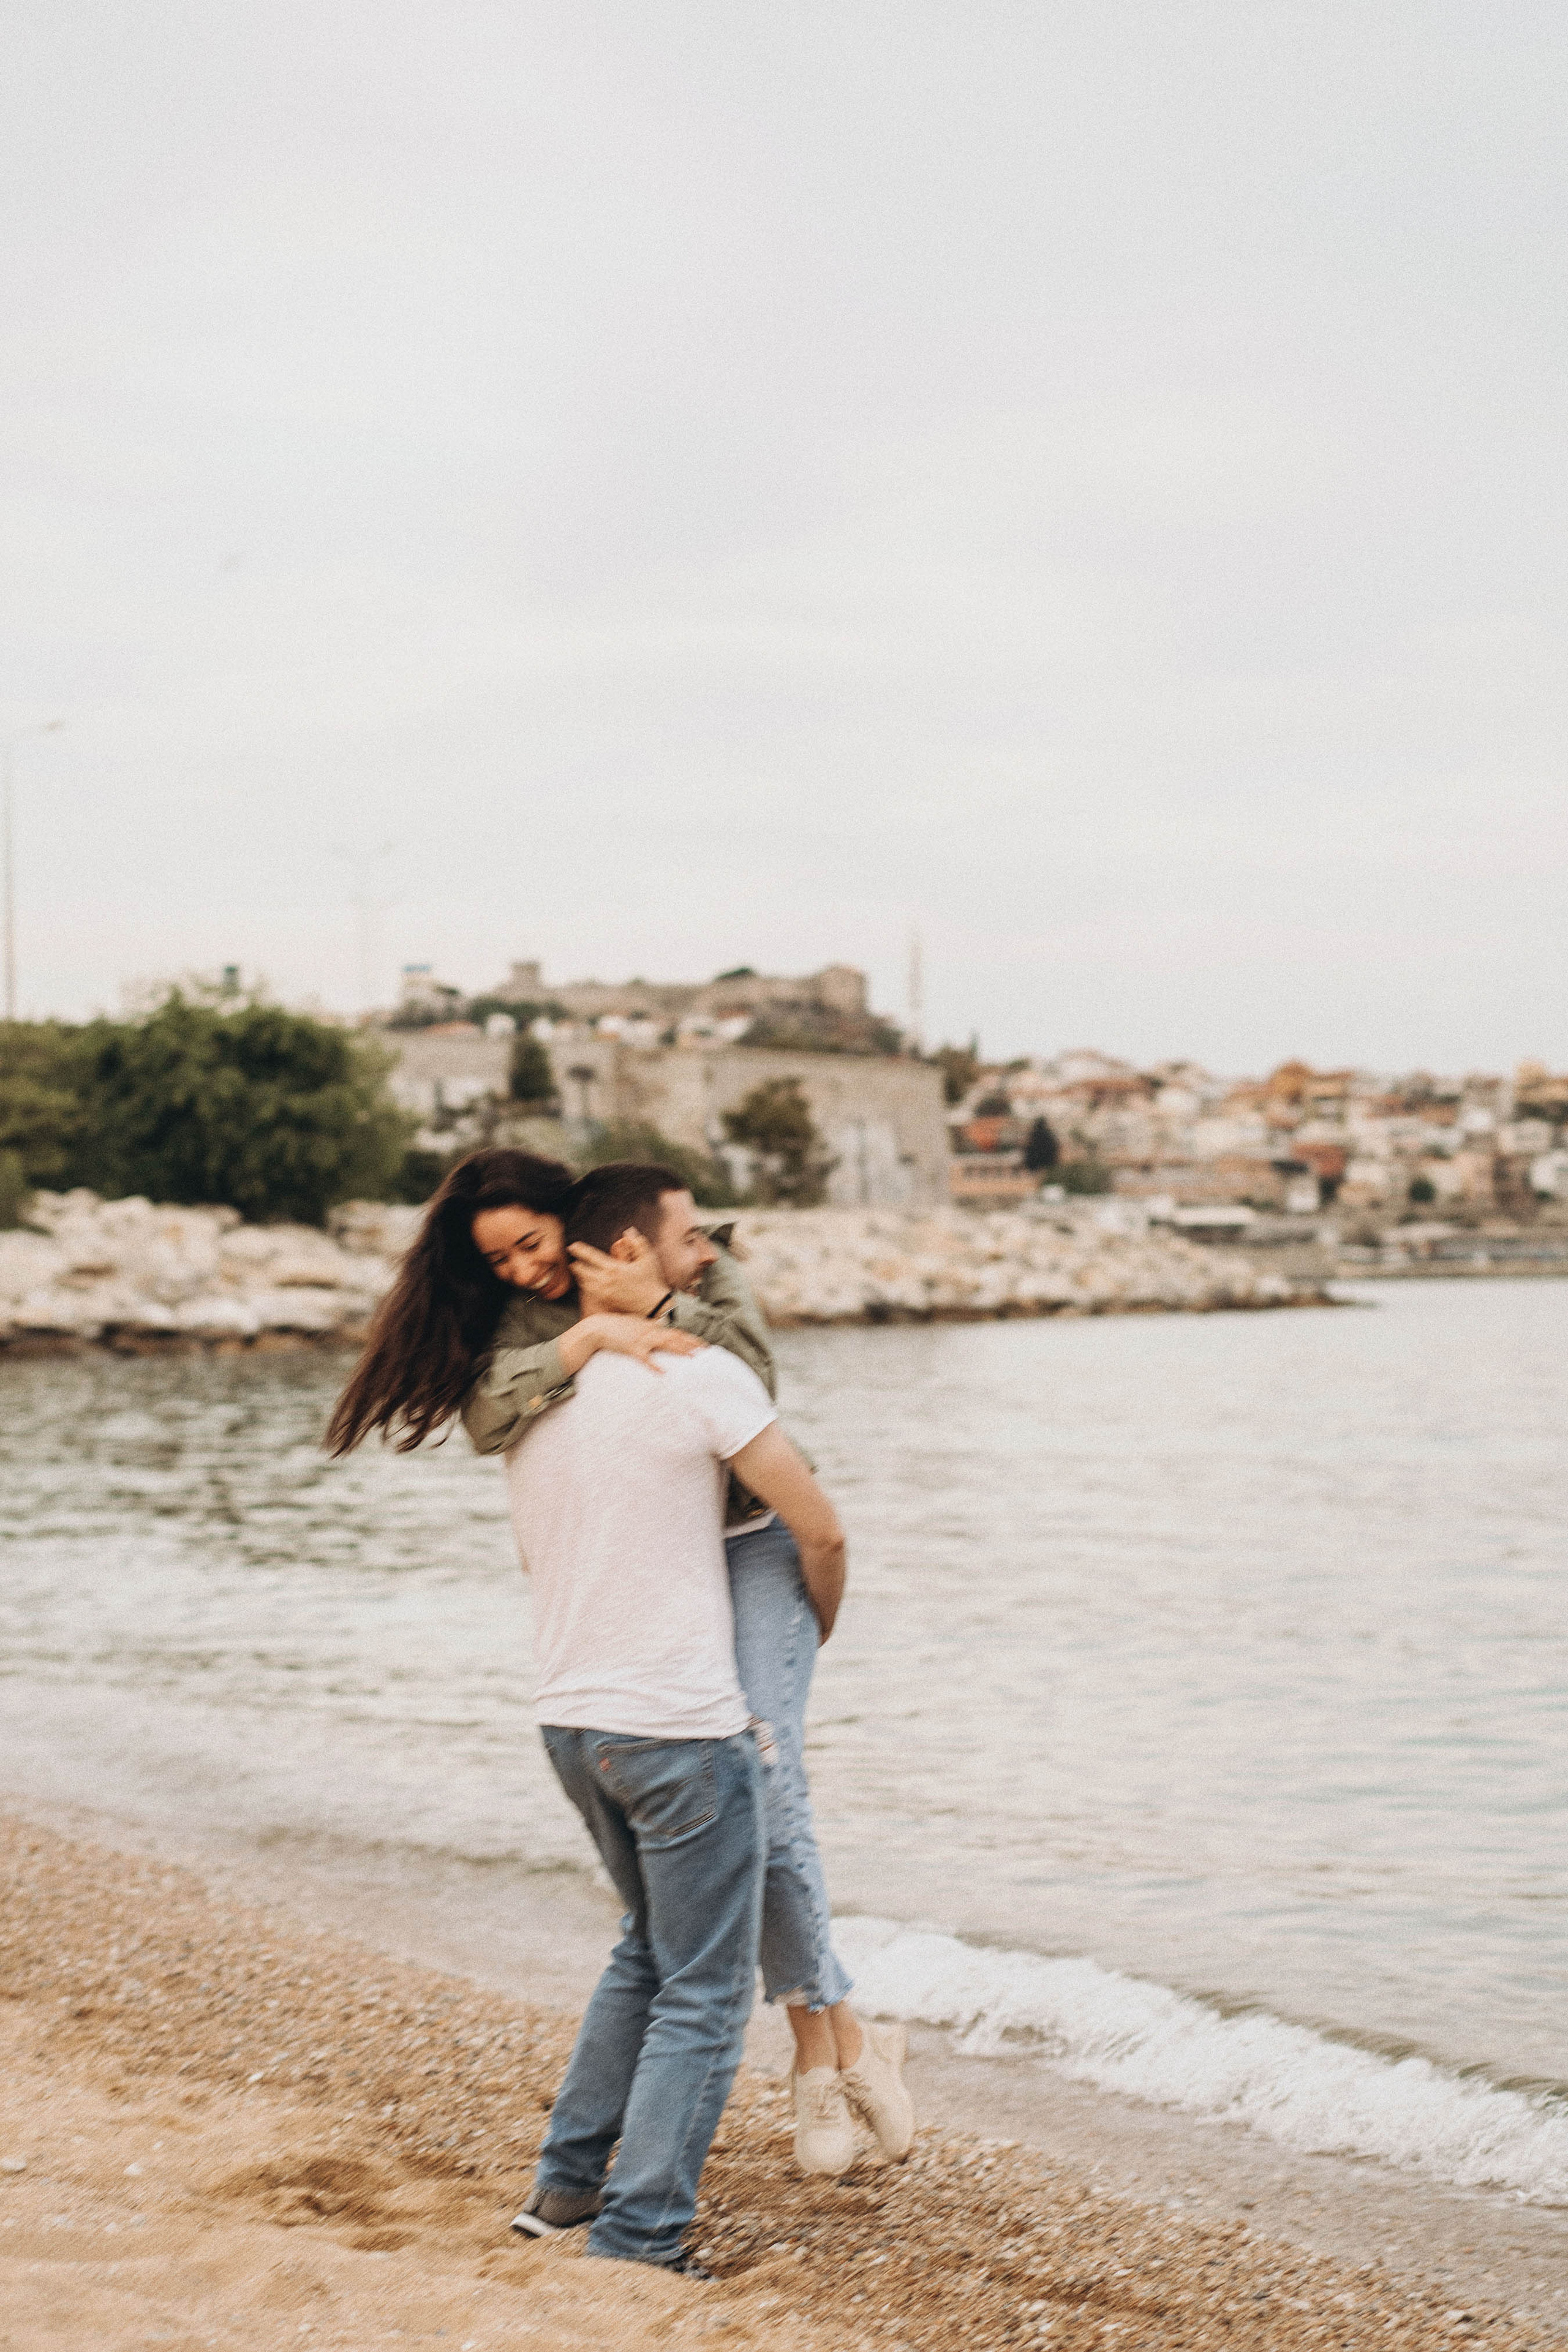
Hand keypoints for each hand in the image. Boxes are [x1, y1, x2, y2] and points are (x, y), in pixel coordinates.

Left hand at [570, 1233, 669, 1316]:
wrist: (653, 1305)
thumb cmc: (651, 1281)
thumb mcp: (648, 1258)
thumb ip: (637, 1243)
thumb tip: (628, 1231)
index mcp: (614, 1268)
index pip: (591, 1257)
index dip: (580, 1251)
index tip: (572, 1246)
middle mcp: (606, 1281)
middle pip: (583, 1272)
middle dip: (576, 1265)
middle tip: (571, 1260)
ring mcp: (605, 1292)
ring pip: (585, 1283)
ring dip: (580, 1276)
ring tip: (577, 1270)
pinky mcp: (606, 1301)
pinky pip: (590, 1292)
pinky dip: (586, 1286)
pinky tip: (586, 1283)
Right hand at [584, 1314, 705, 1369]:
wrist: (599, 1327)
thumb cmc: (616, 1327)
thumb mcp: (635, 1325)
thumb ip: (648, 1328)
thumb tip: (659, 1331)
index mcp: (651, 1326)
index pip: (675, 1332)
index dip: (690, 1337)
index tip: (702, 1343)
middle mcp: (650, 1331)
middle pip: (675, 1337)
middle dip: (691, 1344)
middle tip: (706, 1350)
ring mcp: (641, 1340)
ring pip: (665, 1344)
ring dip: (680, 1350)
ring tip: (693, 1357)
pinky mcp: (632, 1349)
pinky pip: (645, 1359)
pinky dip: (654, 1365)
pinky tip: (663, 1372)